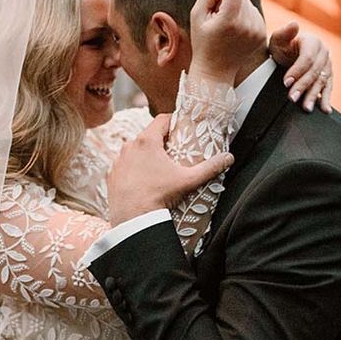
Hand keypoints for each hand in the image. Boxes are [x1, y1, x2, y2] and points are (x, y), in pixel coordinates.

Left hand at [107, 114, 233, 226]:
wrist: (132, 219)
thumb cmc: (160, 195)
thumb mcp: (188, 180)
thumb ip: (210, 167)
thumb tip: (229, 158)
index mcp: (147, 141)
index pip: (161, 120)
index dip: (173, 121)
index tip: (181, 127)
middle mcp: (129, 146)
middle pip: (148, 135)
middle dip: (160, 141)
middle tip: (174, 151)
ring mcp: (118, 161)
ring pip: (134, 151)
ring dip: (145, 155)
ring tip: (158, 168)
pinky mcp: (111, 175)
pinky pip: (124, 166)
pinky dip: (133, 169)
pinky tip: (143, 181)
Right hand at [190, 0, 266, 83]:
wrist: (215, 70)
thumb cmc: (203, 43)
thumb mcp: (196, 16)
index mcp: (230, 21)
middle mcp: (247, 25)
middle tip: (217, 15)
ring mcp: (257, 31)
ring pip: (249, 4)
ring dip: (237, 8)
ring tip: (225, 25)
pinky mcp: (262, 35)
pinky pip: (254, 14)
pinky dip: (244, 17)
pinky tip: (234, 30)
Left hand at [269, 22, 332, 112]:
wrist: (288, 54)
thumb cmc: (282, 47)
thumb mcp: (279, 39)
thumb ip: (284, 32)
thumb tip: (294, 24)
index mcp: (313, 42)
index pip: (307, 59)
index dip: (297, 71)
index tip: (286, 82)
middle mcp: (324, 53)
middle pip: (314, 72)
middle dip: (303, 86)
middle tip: (292, 98)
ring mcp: (328, 65)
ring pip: (322, 81)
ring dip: (313, 96)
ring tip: (305, 108)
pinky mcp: (328, 76)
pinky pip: (328, 88)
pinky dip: (326, 99)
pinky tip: (325, 110)